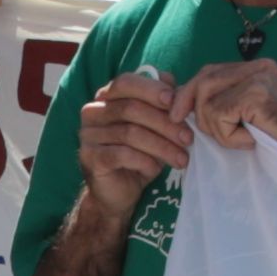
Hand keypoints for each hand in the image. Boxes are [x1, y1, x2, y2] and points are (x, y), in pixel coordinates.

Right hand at [75, 67, 194, 207]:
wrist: (118, 193)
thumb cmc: (139, 155)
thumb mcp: (155, 128)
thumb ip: (164, 106)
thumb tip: (180, 90)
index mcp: (107, 97)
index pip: (126, 82)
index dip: (151, 89)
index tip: (174, 101)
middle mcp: (93, 112)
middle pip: (131, 108)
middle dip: (165, 123)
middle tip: (188, 138)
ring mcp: (88, 135)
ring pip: (130, 133)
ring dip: (161, 146)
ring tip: (181, 158)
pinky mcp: (89, 158)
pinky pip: (122, 154)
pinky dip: (144, 161)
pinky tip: (156, 170)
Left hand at [178, 58, 276, 166]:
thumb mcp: (246, 116)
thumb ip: (224, 100)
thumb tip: (180, 101)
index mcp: (257, 67)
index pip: (210, 71)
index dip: (189, 93)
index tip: (176, 114)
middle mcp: (259, 67)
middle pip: (205, 80)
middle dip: (193, 109)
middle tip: (196, 134)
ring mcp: (259, 78)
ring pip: (209, 101)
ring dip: (216, 128)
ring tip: (240, 139)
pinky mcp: (257, 95)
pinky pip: (220, 115)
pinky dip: (229, 136)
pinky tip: (250, 142)